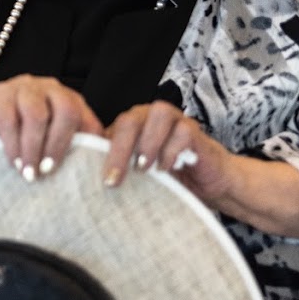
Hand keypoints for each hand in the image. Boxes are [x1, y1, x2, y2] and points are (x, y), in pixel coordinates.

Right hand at [0, 75, 103, 181]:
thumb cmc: (26, 139)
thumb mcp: (53, 141)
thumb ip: (77, 149)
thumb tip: (104, 174)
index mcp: (67, 99)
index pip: (86, 118)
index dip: (85, 145)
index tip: (78, 173)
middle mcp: (47, 88)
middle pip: (65, 110)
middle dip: (58, 145)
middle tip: (47, 173)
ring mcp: (20, 88)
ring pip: (35, 114)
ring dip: (33, 147)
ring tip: (28, 172)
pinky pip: (6, 117)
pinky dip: (11, 143)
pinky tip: (12, 161)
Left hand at [103, 101, 233, 202]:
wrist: (209, 181)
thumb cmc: (169, 176)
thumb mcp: (138, 175)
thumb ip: (119, 170)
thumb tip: (89, 184)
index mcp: (130, 125)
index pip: (109, 128)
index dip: (98, 151)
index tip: (95, 178)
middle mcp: (149, 117)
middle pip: (129, 120)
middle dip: (119, 150)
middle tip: (113, 179)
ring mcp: (174, 120)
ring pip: (157, 115)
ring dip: (148, 142)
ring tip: (143, 169)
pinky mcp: (195, 131)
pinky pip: (183, 130)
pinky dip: (172, 150)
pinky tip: (167, 168)